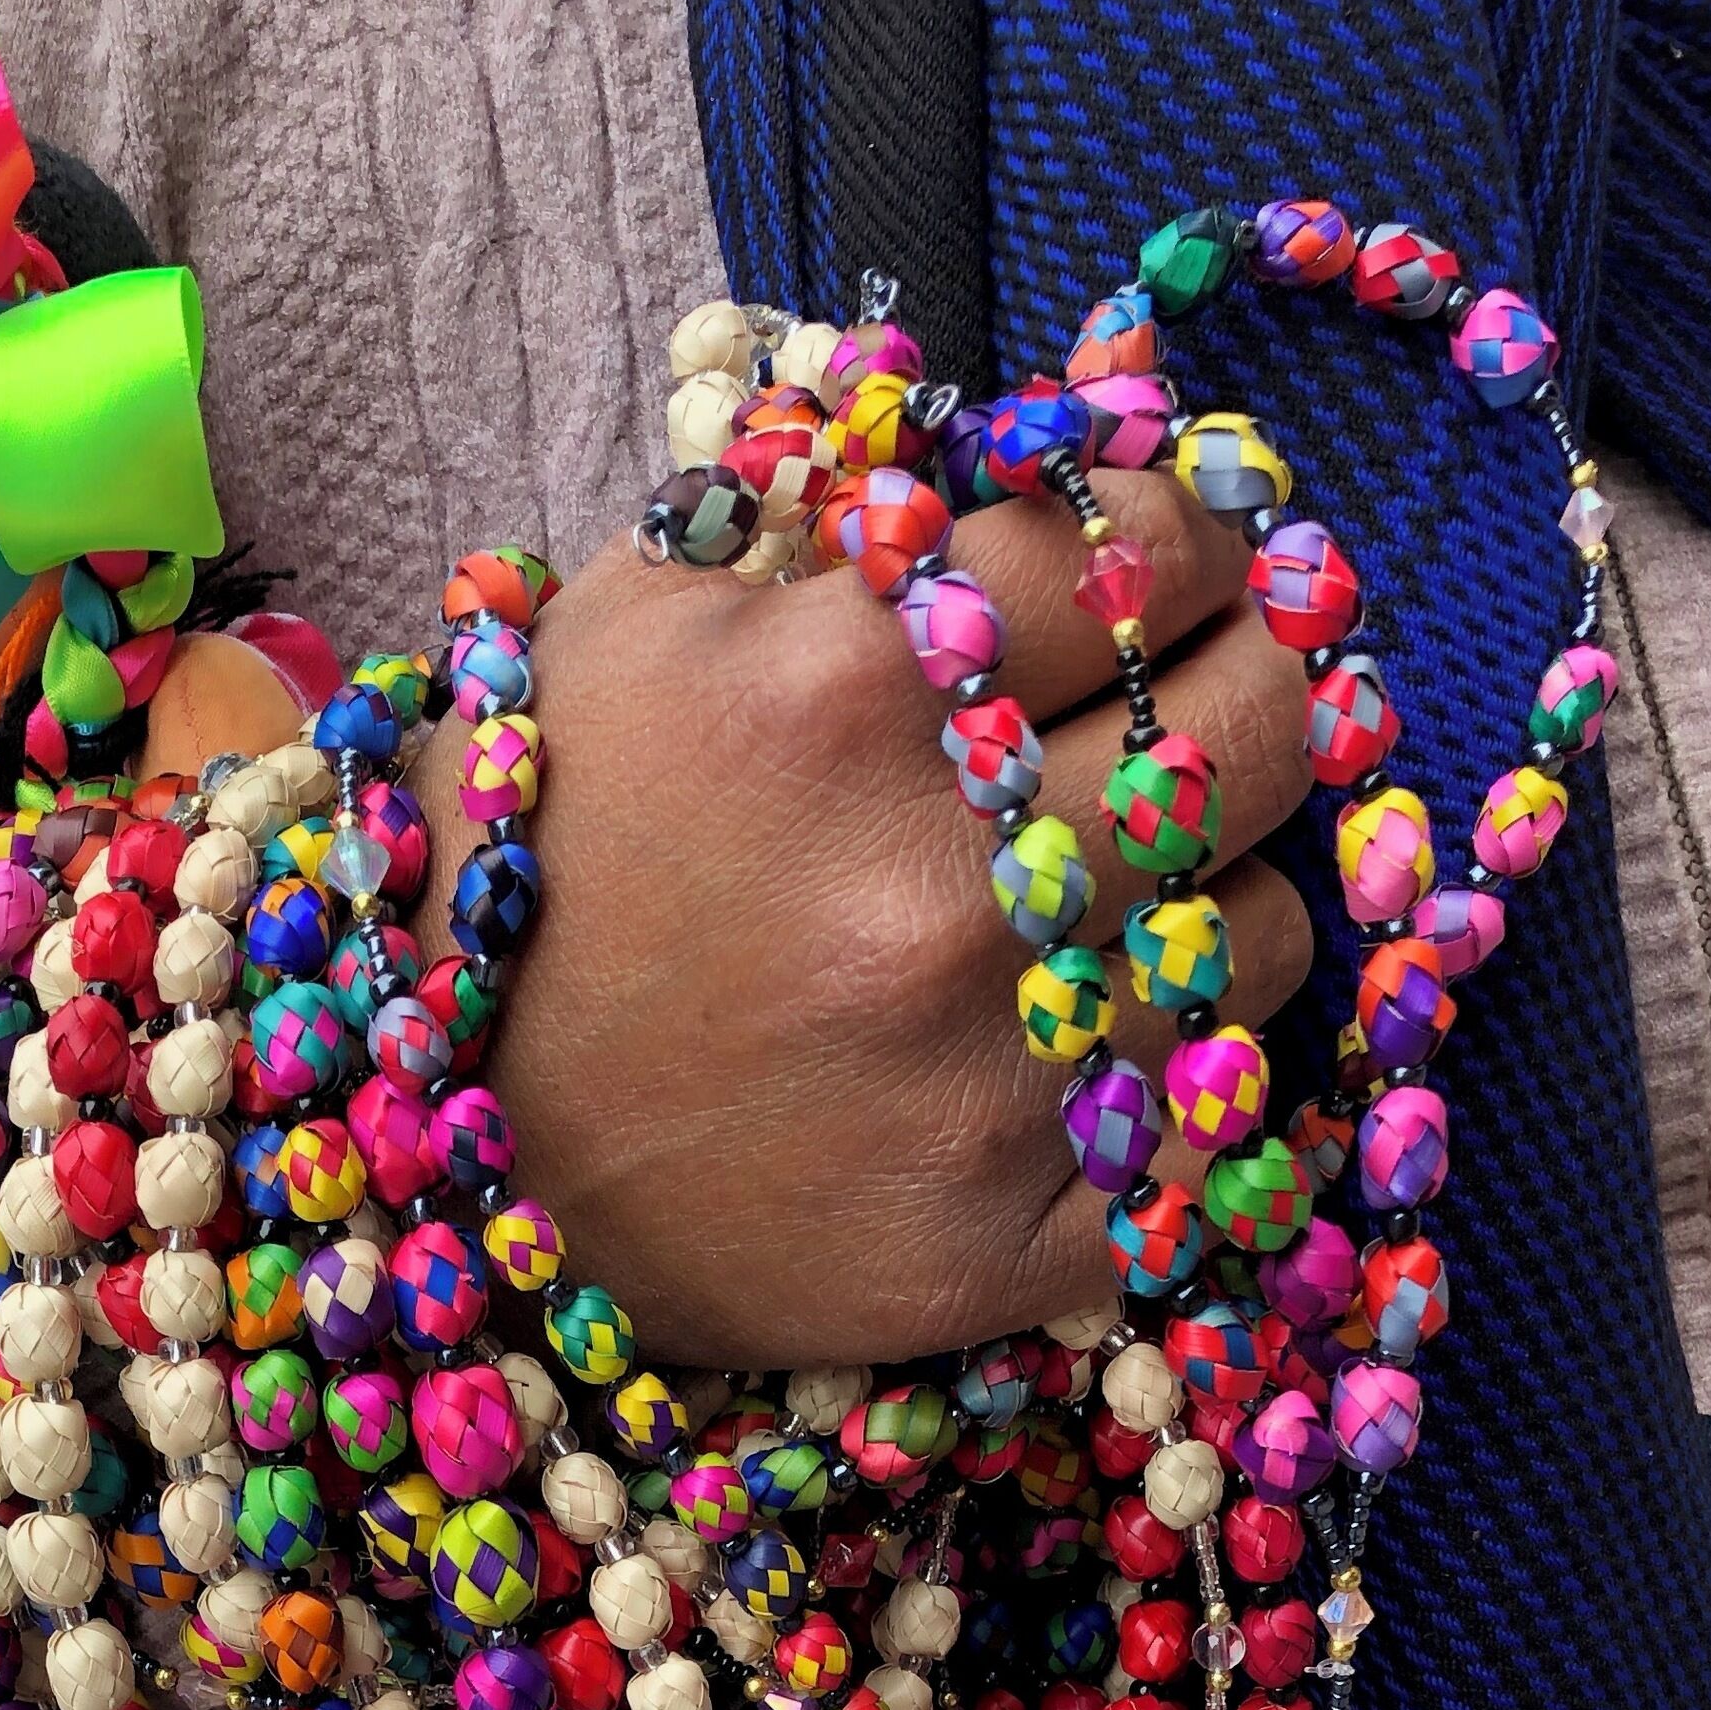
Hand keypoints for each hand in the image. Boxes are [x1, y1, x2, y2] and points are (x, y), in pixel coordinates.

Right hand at [415, 468, 1314, 1372]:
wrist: (449, 1160)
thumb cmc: (536, 876)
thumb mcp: (631, 637)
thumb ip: (829, 531)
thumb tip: (1046, 467)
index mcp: (846, 695)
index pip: (1139, 548)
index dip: (1184, 534)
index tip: (1180, 555)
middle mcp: (938, 885)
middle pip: (1250, 730)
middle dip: (1258, 680)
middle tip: (1230, 686)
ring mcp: (984, 1081)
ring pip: (1260, 938)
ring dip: (1226, 897)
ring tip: (1142, 896)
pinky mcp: (1005, 1242)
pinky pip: (1212, 1135)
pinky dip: (1185, 1079)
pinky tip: (1111, 1046)